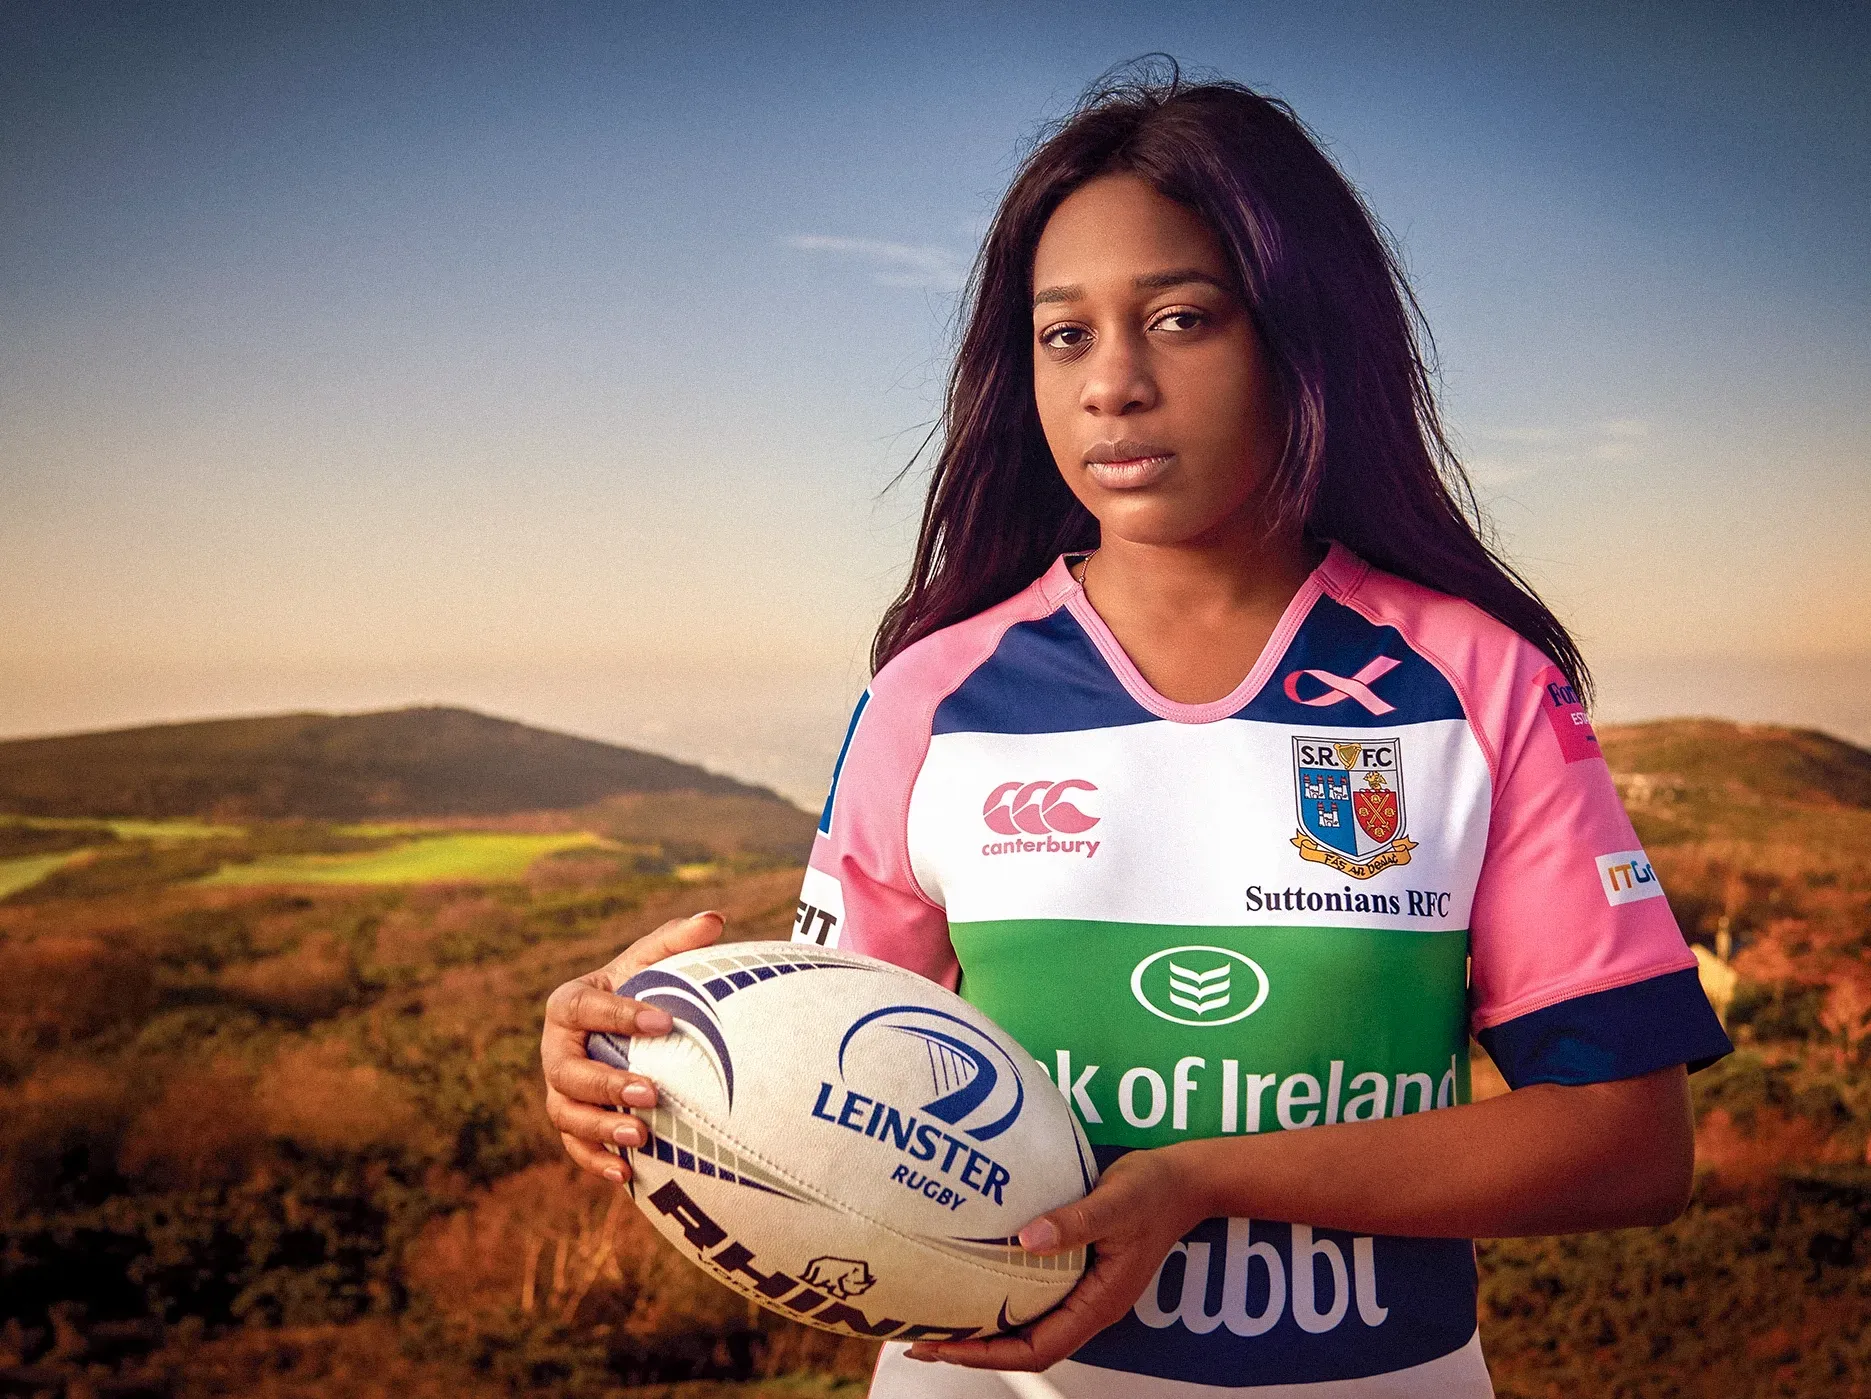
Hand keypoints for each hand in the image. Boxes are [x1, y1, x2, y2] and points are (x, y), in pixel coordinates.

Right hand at [541, 911, 724, 1182]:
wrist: (627, 1030)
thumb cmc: (643, 989)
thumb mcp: (657, 962)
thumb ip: (679, 940)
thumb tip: (715, 919)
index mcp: (569, 1004)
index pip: (585, 1009)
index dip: (619, 1016)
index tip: (665, 1022)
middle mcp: (556, 1050)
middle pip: (567, 1071)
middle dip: (606, 1084)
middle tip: (652, 1093)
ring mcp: (560, 1090)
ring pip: (566, 1114)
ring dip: (600, 1128)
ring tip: (642, 1136)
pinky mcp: (572, 1124)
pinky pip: (575, 1147)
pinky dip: (596, 1161)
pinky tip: (628, 1175)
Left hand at [905, 1143, 1207, 1370]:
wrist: (1182, 1180)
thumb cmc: (1153, 1191)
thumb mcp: (1116, 1203)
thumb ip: (1075, 1221)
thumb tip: (1025, 1238)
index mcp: (1099, 1304)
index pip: (1038, 1349)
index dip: (989, 1356)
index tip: (944, 1348)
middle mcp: (1088, 1307)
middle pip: (1024, 1347)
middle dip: (973, 1351)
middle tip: (921, 1340)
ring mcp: (1082, 1292)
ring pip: (1027, 1326)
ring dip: (982, 1329)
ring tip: (935, 1318)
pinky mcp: (1077, 1271)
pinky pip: (1032, 1297)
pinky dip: (998, 1297)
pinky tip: (970, 1277)